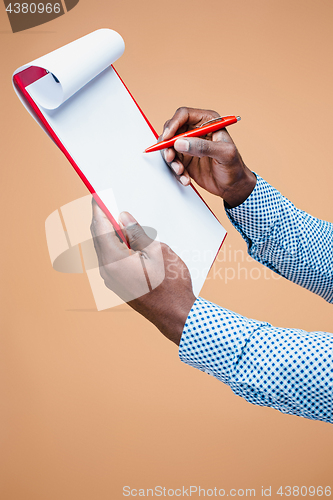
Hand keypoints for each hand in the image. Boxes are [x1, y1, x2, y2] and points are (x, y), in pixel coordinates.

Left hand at [90, 200, 195, 344]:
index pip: (100, 228)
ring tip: (118, 219)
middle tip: (106, 204)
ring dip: (108, 234)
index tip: (97, 196)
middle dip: (101, 220)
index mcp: (114, 261)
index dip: (98, 210)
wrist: (176, 315)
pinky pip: (110, 261)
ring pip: (104, 250)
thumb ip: (137, 233)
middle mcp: (107, 271)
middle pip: (98, 239)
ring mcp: (111, 281)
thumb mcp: (157, 251)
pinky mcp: (118, 285)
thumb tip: (123, 218)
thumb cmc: (171, 284)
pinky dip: (114, 247)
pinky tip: (125, 241)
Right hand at [161, 107, 255, 207]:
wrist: (233, 187)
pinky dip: (176, 171)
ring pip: (169, 147)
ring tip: (180, 171)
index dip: (173, 124)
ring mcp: (189, 145)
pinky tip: (185, 178)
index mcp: (208, 122)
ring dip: (171, 160)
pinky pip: (172, 162)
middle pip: (172, 130)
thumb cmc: (234, 167)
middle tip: (170, 157)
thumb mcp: (224, 154)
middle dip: (168, 144)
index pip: (184, 115)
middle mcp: (196, 131)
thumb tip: (180, 142)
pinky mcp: (185, 159)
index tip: (167, 138)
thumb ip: (203, 147)